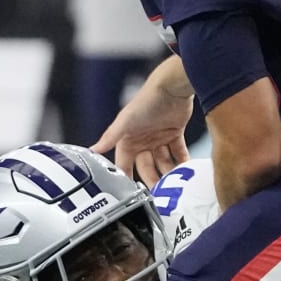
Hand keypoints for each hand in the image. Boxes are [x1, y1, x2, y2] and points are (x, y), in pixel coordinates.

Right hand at [93, 68, 192, 183]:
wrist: (171, 87)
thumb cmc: (146, 101)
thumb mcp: (125, 121)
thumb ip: (111, 137)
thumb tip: (93, 149)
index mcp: (128, 139)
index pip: (125, 163)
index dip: (127, 177)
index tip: (132, 194)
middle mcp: (142, 140)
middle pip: (146, 166)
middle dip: (152, 179)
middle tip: (160, 193)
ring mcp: (159, 137)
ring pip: (163, 161)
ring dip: (168, 172)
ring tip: (175, 185)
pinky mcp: (174, 133)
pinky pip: (178, 152)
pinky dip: (182, 161)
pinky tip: (186, 172)